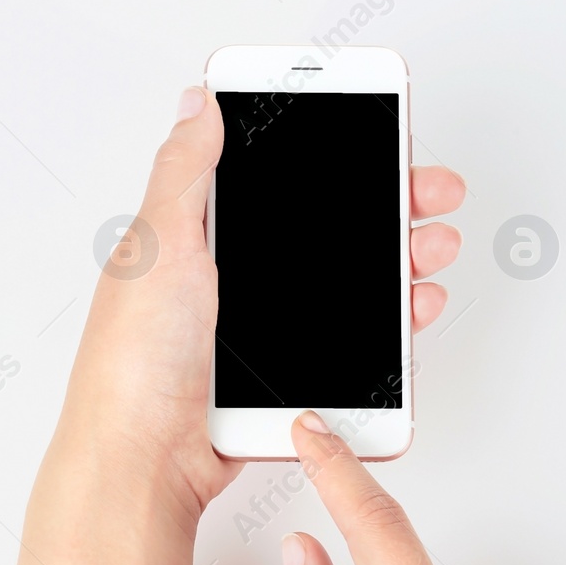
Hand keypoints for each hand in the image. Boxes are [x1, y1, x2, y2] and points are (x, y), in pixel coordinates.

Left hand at [51, 87, 466, 528]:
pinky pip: (349, 342)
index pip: (276, 178)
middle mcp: (233, 279)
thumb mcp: (158, 246)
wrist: (145, 462)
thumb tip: (201, 102)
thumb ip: (185, 172)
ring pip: (347, 285)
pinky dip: (389, 324)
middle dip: (388, 206)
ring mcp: (261, 330)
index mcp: (197, 237)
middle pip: (326, 229)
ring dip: (400, 263)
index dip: (329, 153)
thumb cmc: (133, 363)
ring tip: (433, 250)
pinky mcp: (284, 377)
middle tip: (431, 194)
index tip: (378, 135)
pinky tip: (411, 307)